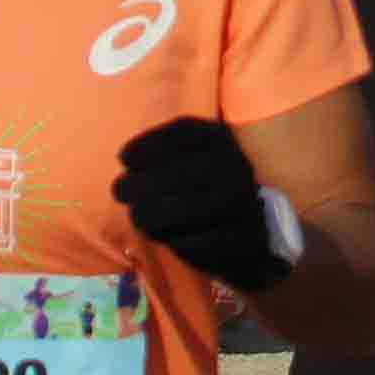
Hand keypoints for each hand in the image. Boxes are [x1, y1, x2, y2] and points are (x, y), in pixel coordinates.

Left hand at [113, 116, 295, 293]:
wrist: (255, 236)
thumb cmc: (210, 188)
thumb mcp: (197, 157)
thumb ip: (166, 154)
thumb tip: (126, 161)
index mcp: (223, 139)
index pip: (181, 133)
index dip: (147, 144)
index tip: (123, 158)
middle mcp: (235, 166)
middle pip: (175, 173)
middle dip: (137, 184)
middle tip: (119, 191)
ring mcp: (239, 204)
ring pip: (180, 209)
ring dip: (148, 214)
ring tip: (137, 215)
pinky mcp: (238, 239)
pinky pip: (192, 241)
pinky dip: (172, 239)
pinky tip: (164, 235)